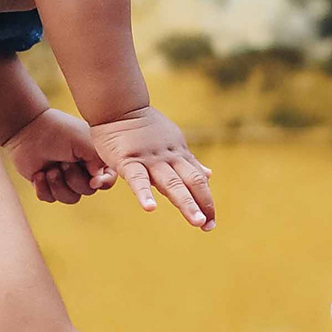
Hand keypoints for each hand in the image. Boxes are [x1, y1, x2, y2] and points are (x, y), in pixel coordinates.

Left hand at [3, 105, 114, 207]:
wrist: (27, 129)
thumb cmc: (58, 131)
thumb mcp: (84, 141)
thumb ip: (98, 161)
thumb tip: (99, 180)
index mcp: (93, 158)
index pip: (107, 179)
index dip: (102, 183)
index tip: (92, 180)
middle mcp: (81, 169)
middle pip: (87, 191)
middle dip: (74, 179)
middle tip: (63, 163)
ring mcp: (63, 178)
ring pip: (70, 198)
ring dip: (58, 185)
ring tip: (49, 170)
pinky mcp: (46, 185)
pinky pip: (50, 199)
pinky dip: (43, 188)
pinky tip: (38, 174)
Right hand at [90, 106, 214, 230]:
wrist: (119, 105)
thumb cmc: (143, 126)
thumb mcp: (173, 141)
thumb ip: (189, 161)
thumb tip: (209, 175)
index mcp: (178, 154)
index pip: (197, 180)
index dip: (206, 200)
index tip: (212, 221)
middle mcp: (168, 158)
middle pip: (191, 182)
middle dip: (202, 204)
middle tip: (209, 226)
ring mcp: (149, 159)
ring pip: (171, 183)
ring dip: (186, 203)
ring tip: (196, 222)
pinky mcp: (128, 160)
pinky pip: (137, 179)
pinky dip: (144, 193)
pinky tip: (150, 208)